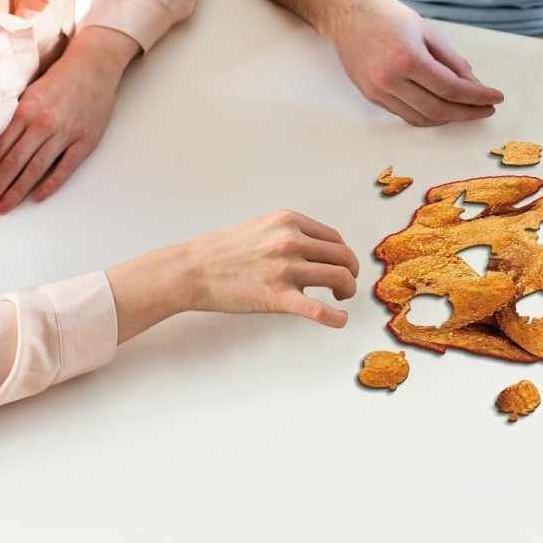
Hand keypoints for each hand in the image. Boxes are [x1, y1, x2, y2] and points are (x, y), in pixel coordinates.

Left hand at [0, 26, 138, 217]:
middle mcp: (42, 124)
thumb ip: (14, 120)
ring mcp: (66, 133)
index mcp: (25, 112)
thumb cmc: (59, 80)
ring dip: (15, 192)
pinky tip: (36, 198)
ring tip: (0, 209)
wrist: (94, 66)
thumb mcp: (29, 94)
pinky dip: (51, 184)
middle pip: (12, 164)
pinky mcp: (86, 140)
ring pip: (35, 169)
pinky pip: (65, 167)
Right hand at [181, 210, 359, 324]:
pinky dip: (336, 318)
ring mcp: (286, 269)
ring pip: (339, 278)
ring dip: (347, 290)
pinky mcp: (277, 297)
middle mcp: (291, 241)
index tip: (341, 265)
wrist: (192, 269)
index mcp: (288, 222)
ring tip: (341, 298)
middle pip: (343, 257)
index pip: (334, 238)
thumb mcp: (261, 227)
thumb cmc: (222, 250)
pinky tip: (340, 320)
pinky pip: (319, 310)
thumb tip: (315, 249)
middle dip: (350, 272)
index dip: (343, 254)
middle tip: (346, 285)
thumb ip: (289, 233)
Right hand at [326, 0, 502, 125]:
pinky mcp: (371, 96)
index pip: (451, 88)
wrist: (347, 13)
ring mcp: (377, 90)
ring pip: (421, 118)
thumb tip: (474, 85)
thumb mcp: (428, 31)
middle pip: (438, 110)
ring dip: (448, 119)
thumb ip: (453, 61)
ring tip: (466, 110)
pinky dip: (427, 115)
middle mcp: (389, 79)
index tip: (495, 98)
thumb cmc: (388, 16)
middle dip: (467, 113)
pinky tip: (442, 107)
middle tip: (486, 109)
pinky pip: (404, 115)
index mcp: (407, 57)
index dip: (477, 97)